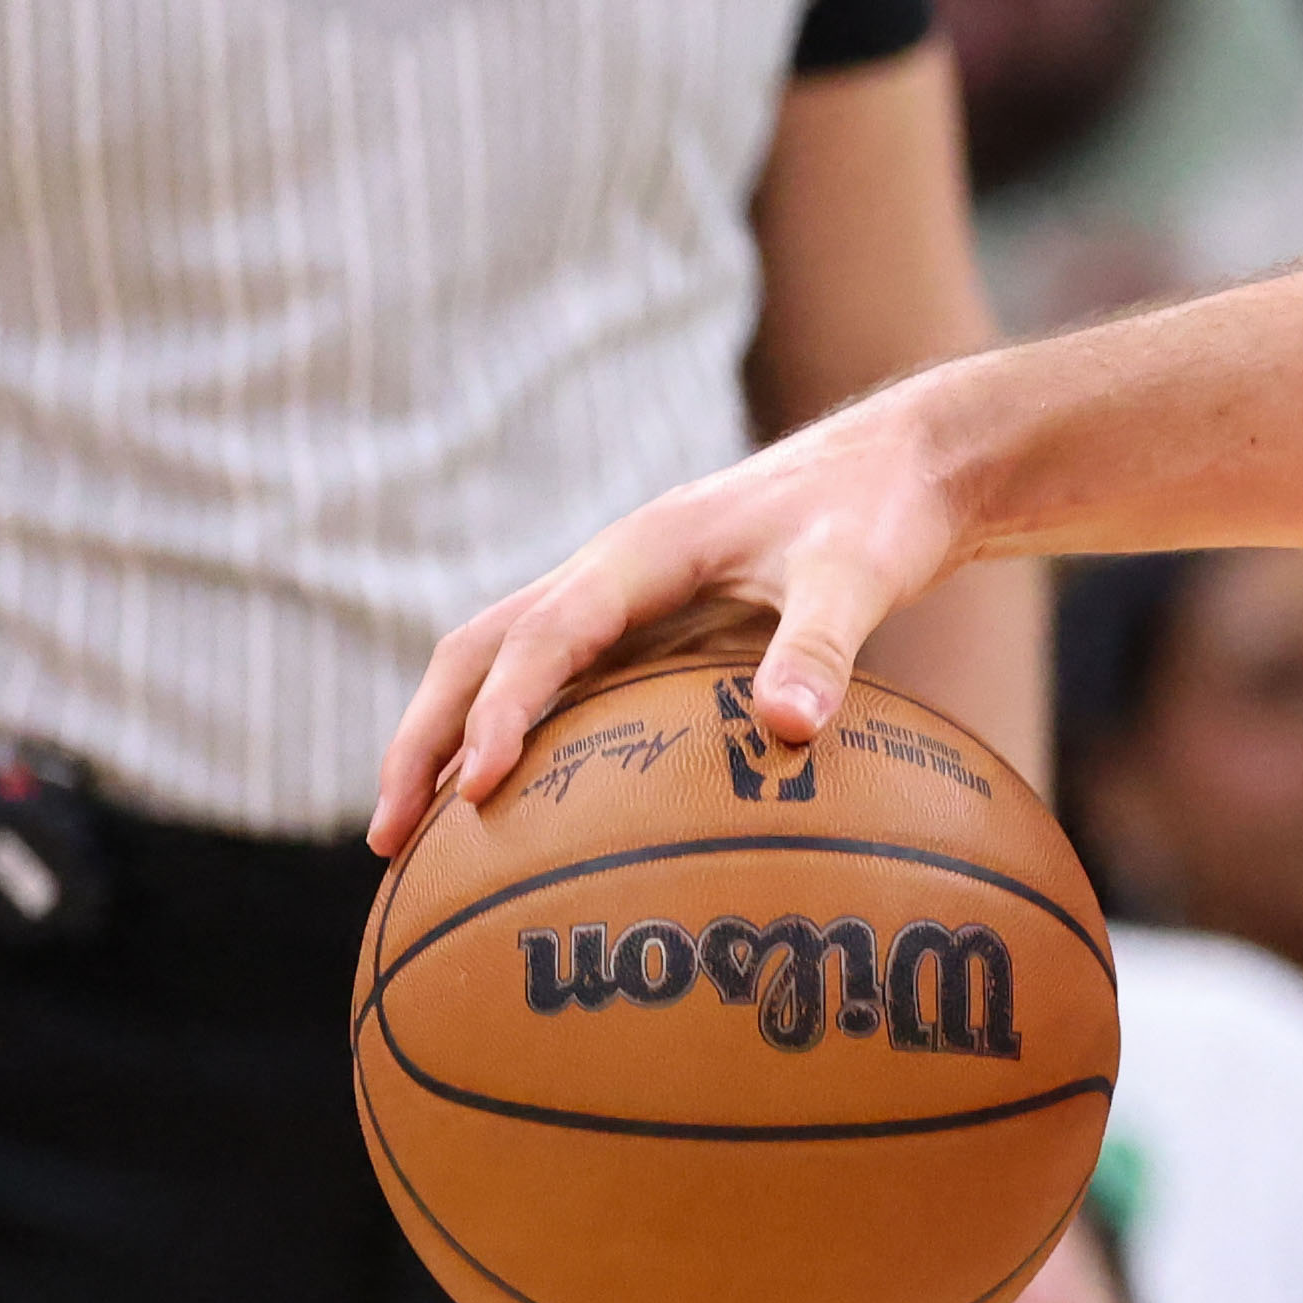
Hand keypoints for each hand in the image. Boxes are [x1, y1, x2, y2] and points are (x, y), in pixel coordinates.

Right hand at [375, 391, 969, 850]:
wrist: (914, 465)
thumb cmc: (883, 514)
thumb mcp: (860, 575)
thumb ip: (822, 644)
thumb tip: (790, 729)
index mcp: (641, 551)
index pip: (542, 637)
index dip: (501, 709)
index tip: (476, 785)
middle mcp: (611, 569)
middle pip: (478, 651)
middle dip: (424, 738)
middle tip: (389, 837)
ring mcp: (624, 594)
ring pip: (505, 664)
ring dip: (451, 738)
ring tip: (416, 838)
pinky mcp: (651, 619)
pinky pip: (559, 679)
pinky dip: (520, 734)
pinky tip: (526, 809)